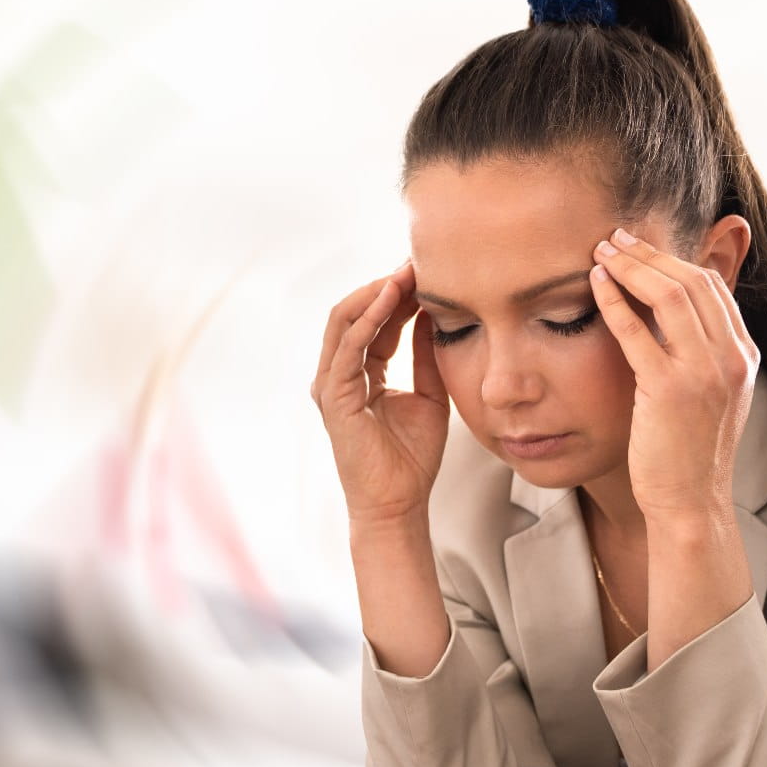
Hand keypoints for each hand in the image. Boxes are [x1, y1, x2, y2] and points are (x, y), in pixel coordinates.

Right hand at [311, 260, 449, 526]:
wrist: (399, 504)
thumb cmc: (412, 459)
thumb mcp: (430, 394)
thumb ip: (426, 355)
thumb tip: (434, 315)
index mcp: (361, 373)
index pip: (375, 321)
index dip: (400, 295)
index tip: (427, 272)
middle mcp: (339, 374)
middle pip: (356, 313)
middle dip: (386, 285)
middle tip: (417, 262)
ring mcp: (331, 385)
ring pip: (344, 322)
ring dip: (375, 293)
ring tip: (405, 272)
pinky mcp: (333, 397)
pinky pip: (347, 348)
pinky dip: (368, 320)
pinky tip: (391, 299)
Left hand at [588, 227, 760, 522]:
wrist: (691, 503)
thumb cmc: (690, 454)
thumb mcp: (711, 397)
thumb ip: (702, 355)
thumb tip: (673, 318)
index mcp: (744, 356)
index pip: (713, 287)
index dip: (675, 259)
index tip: (642, 248)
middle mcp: (731, 358)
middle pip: (693, 281)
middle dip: (651, 252)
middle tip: (616, 237)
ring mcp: (704, 372)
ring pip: (671, 295)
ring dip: (633, 266)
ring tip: (603, 251)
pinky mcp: (670, 390)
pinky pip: (638, 330)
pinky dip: (615, 300)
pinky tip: (596, 284)